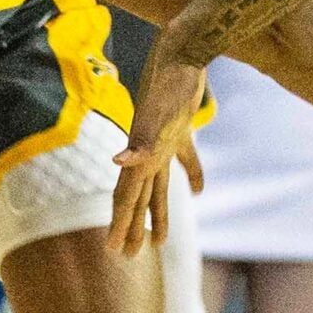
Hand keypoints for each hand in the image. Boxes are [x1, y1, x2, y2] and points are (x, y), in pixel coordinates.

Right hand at [109, 47, 207, 254]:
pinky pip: (186, 161)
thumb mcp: (161, 116)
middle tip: (126, 257)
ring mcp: (163, 142)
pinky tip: (200, 191)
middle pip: (138, 197)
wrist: (185, 55)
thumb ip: (140, 142)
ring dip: (157, 213)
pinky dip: (193, 176)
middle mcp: (148, 152)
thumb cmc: (174, 84)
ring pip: (158, 186)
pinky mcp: (181, 130)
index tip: (112, 249)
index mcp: (143, 155)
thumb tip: (119, 163)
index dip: (120, 223)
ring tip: (158, 242)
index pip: (127, 196)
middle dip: (132, 227)